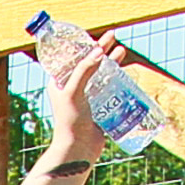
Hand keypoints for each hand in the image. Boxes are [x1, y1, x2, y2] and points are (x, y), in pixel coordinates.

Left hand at [40, 32, 136, 173]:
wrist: (79, 149)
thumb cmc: (71, 121)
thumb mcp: (74, 92)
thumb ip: (85, 70)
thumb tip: (98, 50)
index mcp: (59, 83)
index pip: (71, 58)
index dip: (83, 45)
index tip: (94, 35)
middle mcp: (71, 89)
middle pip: (87, 63)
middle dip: (100, 49)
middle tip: (112, 36)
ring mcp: (85, 98)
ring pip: (99, 75)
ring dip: (110, 62)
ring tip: (121, 51)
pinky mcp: (97, 107)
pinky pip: (108, 89)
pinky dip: (116, 79)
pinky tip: (125, 72)